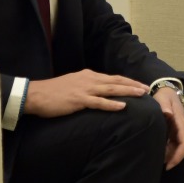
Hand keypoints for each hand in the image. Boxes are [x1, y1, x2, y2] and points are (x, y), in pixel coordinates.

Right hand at [23, 69, 148, 117]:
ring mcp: (84, 89)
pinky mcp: (79, 100)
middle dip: (132, 85)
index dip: (127, 81)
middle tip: (147, 89)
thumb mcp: (73, 85)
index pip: (112, 77)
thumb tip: (98, 92)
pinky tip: (122, 107)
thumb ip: (86, 86)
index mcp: (88, 75)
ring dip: (127, 91)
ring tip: (141, 95)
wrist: (36, 95)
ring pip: (111, 89)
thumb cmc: (53, 92)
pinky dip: (112, 104)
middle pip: (116, 81)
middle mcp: (89, 79)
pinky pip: (99, 102)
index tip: (139, 85)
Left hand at [152, 87, 183, 169]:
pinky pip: (177, 144)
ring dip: (171, 155)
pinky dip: (170, 150)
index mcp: (181, 122)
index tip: (168, 165)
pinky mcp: (178, 131)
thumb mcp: (162, 99)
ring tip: (157, 158)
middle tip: (159, 163)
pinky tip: (160, 151)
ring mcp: (182, 130)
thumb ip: (164, 106)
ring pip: (181, 147)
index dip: (178, 157)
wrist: (169, 91)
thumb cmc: (164, 96)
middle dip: (173, 158)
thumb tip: (168, 114)